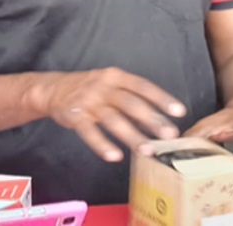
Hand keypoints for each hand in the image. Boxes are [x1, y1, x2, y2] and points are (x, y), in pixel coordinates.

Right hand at [43, 67, 186, 162]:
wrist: (52, 88)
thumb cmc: (89, 88)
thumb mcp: (110, 83)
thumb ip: (131, 97)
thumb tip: (160, 119)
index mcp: (115, 76)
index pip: (142, 86)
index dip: (161, 98)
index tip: (179, 111)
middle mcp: (102, 86)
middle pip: (130, 103)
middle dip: (151, 119)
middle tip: (169, 134)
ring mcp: (88, 101)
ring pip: (113, 119)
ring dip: (131, 135)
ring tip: (147, 150)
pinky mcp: (75, 115)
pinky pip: (89, 132)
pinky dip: (102, 144)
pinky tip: (114, 156)